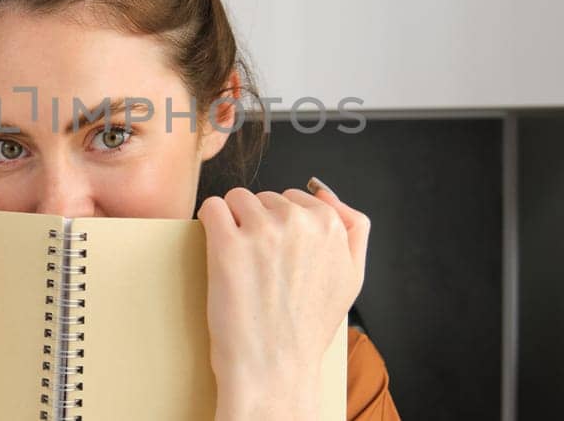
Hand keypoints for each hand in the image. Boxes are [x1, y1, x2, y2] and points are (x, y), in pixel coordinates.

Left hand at [196, 179, 371, 420]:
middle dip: (259, 223)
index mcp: (331, 227)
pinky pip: (213, 208)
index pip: (297, 198)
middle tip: (260, 267)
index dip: (282, 226)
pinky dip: (210, 224)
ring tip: (241, 264)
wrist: (274, 369)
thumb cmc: (307, 329)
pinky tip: (218, 251)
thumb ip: (353, 230)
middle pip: (266, 198)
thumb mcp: (351, 278)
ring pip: (238, 199)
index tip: (278, 255)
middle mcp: (300, 223)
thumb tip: (327, 193)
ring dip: (233, 223)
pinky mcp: (227, 244)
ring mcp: (263, 231)